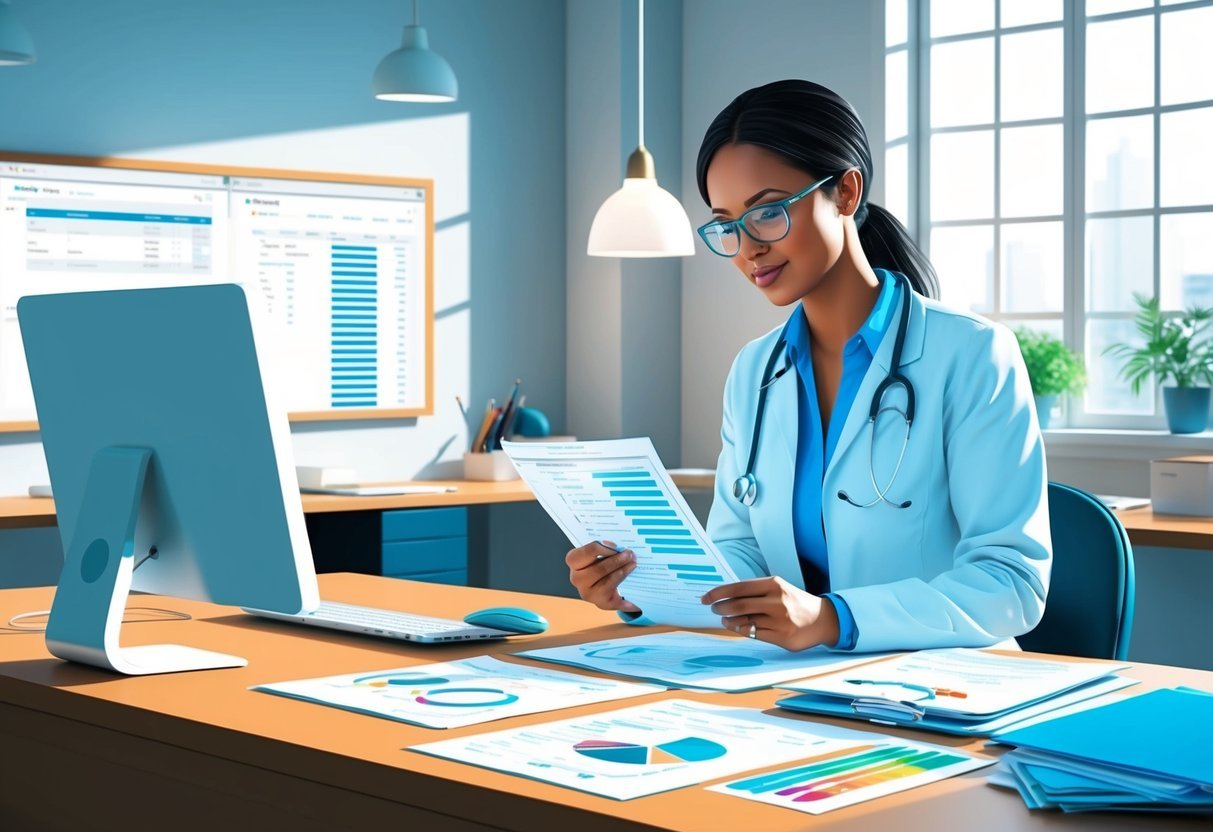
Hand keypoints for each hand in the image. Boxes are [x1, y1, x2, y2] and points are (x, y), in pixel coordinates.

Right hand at [565, 540, 640, 612]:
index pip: (588, 552)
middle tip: (630, 554)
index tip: (617, 546)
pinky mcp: (600, 603)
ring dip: (623, 572)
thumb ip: (607, 549)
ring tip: (633, 564)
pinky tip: (636, 588)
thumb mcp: (600, 554)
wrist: (601, 586)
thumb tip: (620, 548)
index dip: (604, 548)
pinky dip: (627, 594)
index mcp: (575, 561)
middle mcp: (577, 578)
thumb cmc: (600, 565)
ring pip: (608, 581)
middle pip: (599, 569)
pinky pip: (616, 596)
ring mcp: (587, 593)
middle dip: (617, 561)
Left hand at [701, 576, 839, 650]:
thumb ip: (755, 592)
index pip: (738, 587)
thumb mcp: (778, 589)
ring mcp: (780, 620)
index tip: (706, 597)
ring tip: (724, 619)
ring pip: (745, 620)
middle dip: (720, 607)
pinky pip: (754, 634)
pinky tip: (736, 627)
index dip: (718, 593)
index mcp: (774, 584)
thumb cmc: (795, 602)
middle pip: (738, 604)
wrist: (823, 619)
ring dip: (729, 620)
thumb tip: (725, 596)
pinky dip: (741, 630)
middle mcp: (777, 600)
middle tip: (713, 609)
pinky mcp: (783, 637)